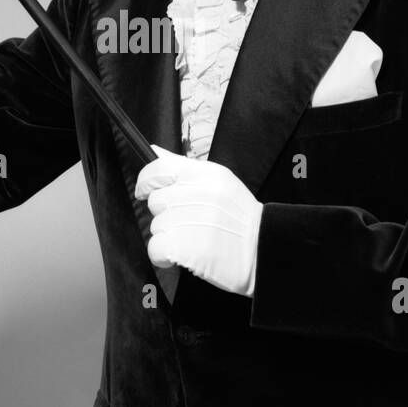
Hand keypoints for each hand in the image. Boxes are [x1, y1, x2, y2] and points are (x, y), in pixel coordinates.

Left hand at [134, 146, 262, 297]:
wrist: (263, 249)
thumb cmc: (240, 217)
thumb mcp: (220, 181)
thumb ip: (184, 167)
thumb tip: (155, 150)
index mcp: (204, 174)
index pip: (158, 168)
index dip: (146, 181)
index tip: (143, 191)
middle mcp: (195, 194)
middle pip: (155, 201)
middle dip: (166, 214)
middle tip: (189, 223)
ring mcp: (189, 220)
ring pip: (156, 227)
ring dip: (169, 237)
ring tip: (194, 239)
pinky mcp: (184, 247)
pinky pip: (155, 248)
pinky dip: (164, 256)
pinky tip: (182, 255)